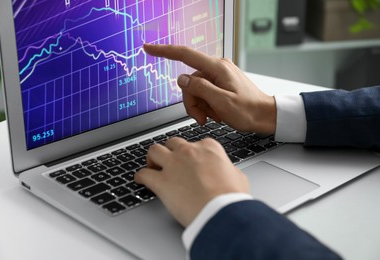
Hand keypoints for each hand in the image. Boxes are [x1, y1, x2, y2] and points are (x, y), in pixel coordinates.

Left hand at [135, 137, 249, 226]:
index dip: (191, 153)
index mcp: (208, 148)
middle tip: (170, 161)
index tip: (190, 160)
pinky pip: (144, 174)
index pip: (196, 143)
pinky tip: (141, 180)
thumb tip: (226, 172)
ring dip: (153, 158)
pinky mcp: (161, 182)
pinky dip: (140, 177)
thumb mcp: (238, 177)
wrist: (221, 211)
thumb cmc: (231, 197)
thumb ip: (227, 169)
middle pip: (173, 143)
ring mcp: (173, 165)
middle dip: (170, 151)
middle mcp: (189, 152)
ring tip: (153, 166)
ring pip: (154, 151)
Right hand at [143, 44, 276, 133]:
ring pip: (195, 90)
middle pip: (189, 81)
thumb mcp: (221, 102)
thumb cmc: (248, 110)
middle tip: (202, 117)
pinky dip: (206, 106)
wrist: (265, 116)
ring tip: (214, 116)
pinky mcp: (220, 84)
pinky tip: (217, 113)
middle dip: (192, 102)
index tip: (149, 48)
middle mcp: (217, 68)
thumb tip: (182, 79)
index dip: (164, 51)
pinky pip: (204, 93)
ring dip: (200, 106)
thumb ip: (199, 88)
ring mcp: (218, 76)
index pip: (185, 55)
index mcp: (217, 68)